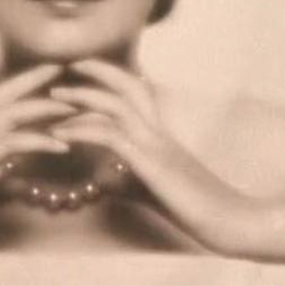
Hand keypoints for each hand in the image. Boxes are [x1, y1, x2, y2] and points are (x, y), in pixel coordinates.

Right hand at [0, 63, 76, 247]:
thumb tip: (19, 183)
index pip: (0, 99)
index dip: (26, 83)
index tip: (53, 75)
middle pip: (7, 93)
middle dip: (38, 78)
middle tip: (70, 68)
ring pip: (12, 113)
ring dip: (46, 108)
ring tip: (76, 108)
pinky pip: (9, 145)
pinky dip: (38, 142)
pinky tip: (61, 148)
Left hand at [48, 59, 251, 250]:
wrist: (230, 221)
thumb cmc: (198, 208)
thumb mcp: (154, 189)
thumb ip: (128, 180)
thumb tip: (103, 180)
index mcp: (161, 134)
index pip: (136, 92)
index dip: (110, 78)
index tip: (83, 72)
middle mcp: (159, 131)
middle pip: (128, 85)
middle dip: (97, 70)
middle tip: (67, 64)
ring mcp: (156, 145)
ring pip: (116, 105)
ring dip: (82, 97)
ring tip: (54, 96)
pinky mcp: (151, 163)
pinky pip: (112, 136)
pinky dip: (83, 131)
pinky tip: (61, 135)